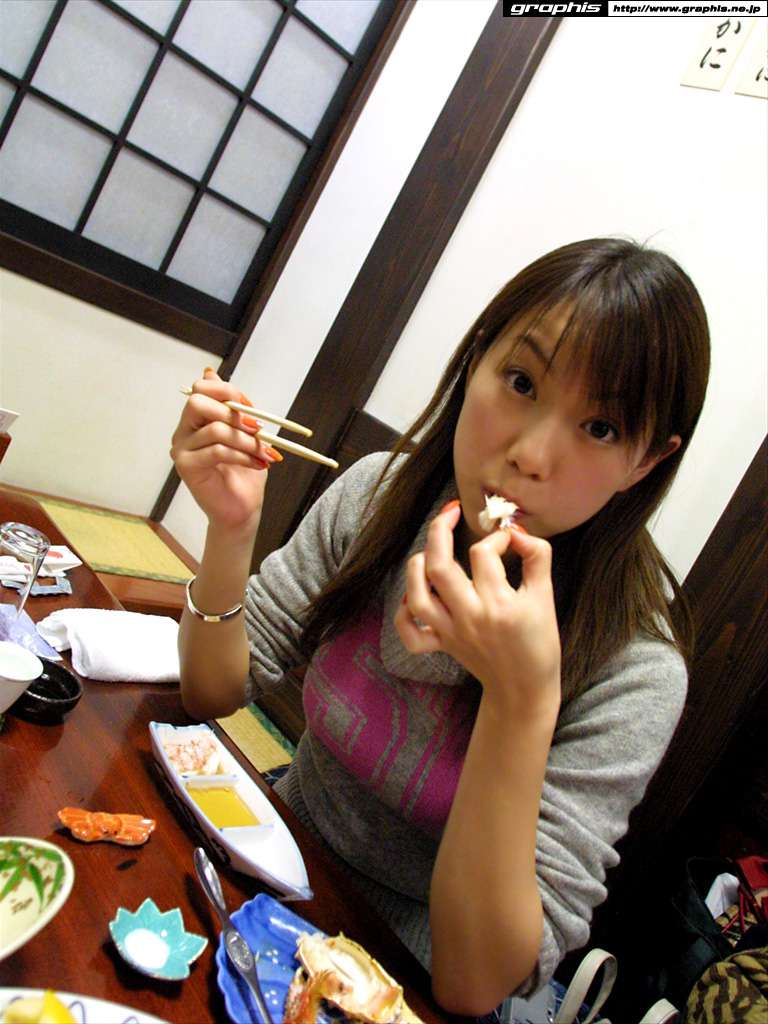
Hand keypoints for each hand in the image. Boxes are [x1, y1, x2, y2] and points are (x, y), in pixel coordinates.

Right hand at [170, 369, 279, 534]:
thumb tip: (211, 372)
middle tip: (256, 427)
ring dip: (247, 440)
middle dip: (231, 412)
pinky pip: (217, 451)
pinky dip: (243, 456)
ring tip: (265, 452)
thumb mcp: (244, 433)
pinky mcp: (186, 467)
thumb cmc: (244, 472)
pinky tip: (259, 464)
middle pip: (197, 403)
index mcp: (196, 419)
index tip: (251, 406)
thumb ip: (230, 406)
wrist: (242, 508)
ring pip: (215, 429)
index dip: (227, 391)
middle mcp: (183, 431)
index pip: (200, 388)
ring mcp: (181, 449)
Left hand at [394, 503, 560, 708]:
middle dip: (439, 530)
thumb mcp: (546, 596)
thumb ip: (537, 558)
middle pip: (439, 567)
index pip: (485, 554)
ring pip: (417, 596)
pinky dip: (403, 611)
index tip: (509, 540)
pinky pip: (410, 632)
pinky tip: (414, 594)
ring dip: (416, 567)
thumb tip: (517, 532)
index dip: (498, 537)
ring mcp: (451, 632)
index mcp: (499, 604)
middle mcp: (470, 617)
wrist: (524, 689)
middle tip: (450, 512)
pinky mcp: (441, 645)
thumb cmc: (539, 642)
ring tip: (430, 551)